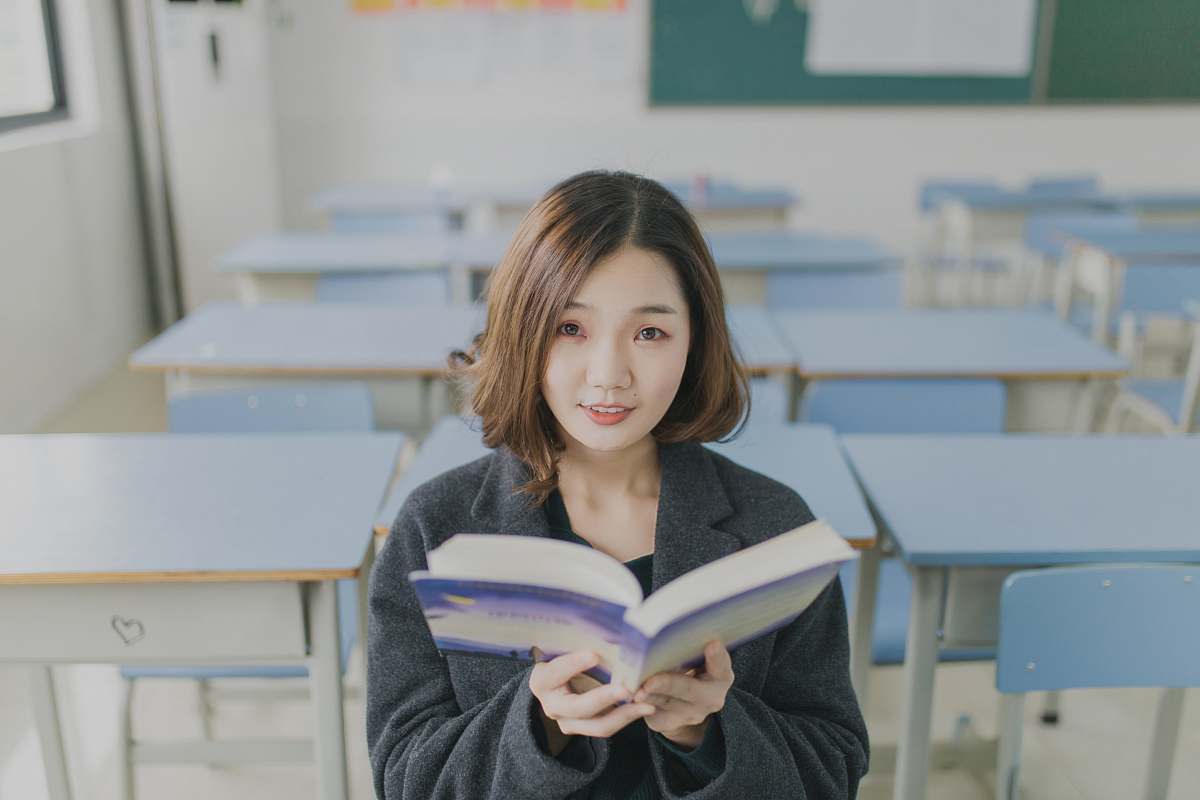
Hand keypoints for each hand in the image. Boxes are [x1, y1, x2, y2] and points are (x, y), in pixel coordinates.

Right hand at [529, 647, 655, 755]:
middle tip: (625, 688)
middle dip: (603, 698)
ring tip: (645, 704)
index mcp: (542, 680)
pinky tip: (644, 707)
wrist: (559, 679)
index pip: (556, 672)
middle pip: (578, 707)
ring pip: (597, 724)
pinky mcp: (583, 729)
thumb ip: (579, 641)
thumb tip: (600, 619)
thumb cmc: (564, 654)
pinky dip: (627, 717)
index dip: (573, 664)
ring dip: (624, 714)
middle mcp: (551, 705)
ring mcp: (567, 721)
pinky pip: (606, 727)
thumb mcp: (565, 647)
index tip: (594, 654)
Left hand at [635, 640, 733, 749]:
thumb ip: (690, 647)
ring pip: (666, 703)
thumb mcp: (697, 657)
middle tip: (650, 682)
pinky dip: (639, 703)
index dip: (717, 656)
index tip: (712, 644)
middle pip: (688, 689)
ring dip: (649, 695)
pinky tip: (629, 695)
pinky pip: (653, 713)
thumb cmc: (690, 667)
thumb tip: (666, 622)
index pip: (721, 665)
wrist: (687, 703)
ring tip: (634, 690)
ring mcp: (690, 714)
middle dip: (668, 684)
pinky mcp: (669, 722)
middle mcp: (710, 698)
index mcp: (720, 676)